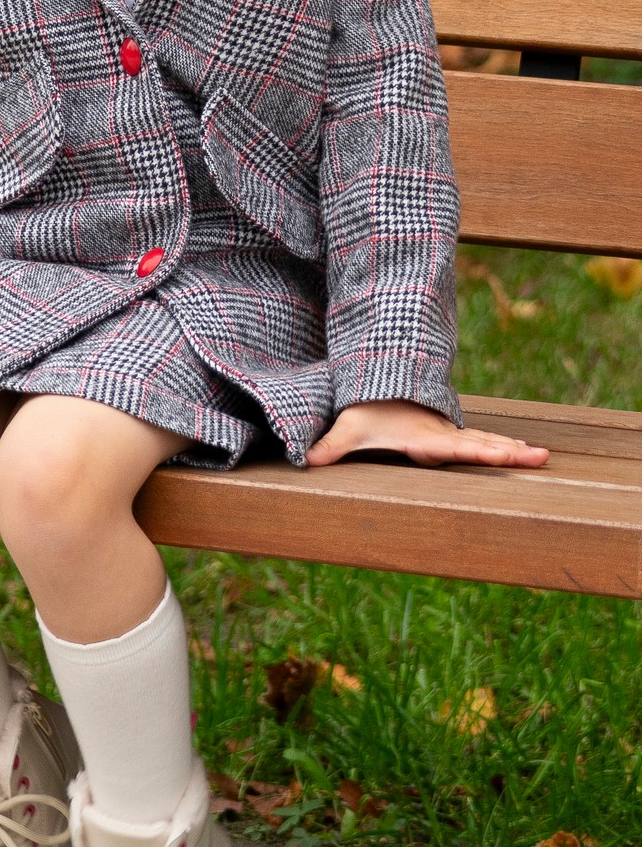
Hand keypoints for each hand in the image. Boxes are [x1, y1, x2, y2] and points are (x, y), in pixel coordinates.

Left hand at [305, 398, 548, 468]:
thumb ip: (330, 446)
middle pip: (480, 446)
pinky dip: (504, 447)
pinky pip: (481, 443)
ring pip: (485, 443)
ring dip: (513, 450)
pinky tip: (523, 452)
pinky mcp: (450, 437)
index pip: (455, 448)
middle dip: (509, 452)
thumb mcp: (348, 429)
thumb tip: (304, 460)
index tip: (504, 453)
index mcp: (423, 438)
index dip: (480, 452)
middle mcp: (441, 437)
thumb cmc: (365, 412)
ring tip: (543, 457)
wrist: (377, 386)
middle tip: (541, 457)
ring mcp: (449, 436)